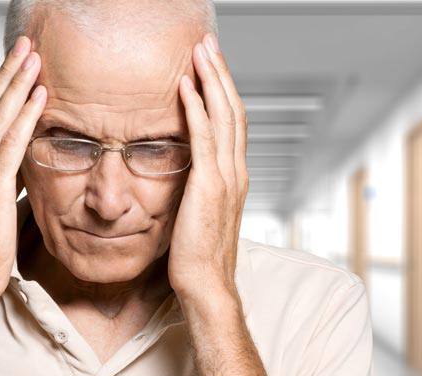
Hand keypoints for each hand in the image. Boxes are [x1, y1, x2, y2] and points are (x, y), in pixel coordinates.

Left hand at [169, 33, 248, 305]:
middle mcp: (236, 172)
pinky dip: (196, 108)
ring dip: (211, 80)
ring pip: (223, 116)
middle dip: (221, 74)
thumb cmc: (201, 258)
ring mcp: (226, 177)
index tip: (211, 67)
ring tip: (200, 52)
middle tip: (208, 44)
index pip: (233, 124)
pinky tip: (186, 86)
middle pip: (233, 110)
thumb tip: (185, 177)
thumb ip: (199, 189)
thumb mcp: (201, 215)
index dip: (223, 92)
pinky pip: (204, 137)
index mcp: (235, 178)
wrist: (208, 285)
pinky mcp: (209, 185)